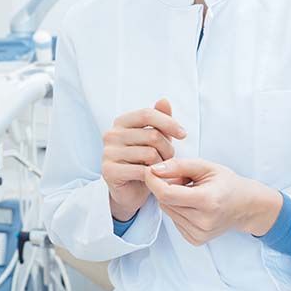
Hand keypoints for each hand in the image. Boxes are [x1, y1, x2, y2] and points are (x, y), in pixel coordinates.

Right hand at [103, 99, 186, 220]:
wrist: (130, 191)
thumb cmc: (144, 161)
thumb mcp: (156, 139)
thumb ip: (160, 120)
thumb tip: (164, 100)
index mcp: (121, 122)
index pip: (147, 114)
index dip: (168, 122)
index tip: (183, 134)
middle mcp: (111, 135)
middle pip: (151, 135)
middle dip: (168, 149)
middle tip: (169, 159)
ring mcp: (108, 153)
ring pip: (149, 154)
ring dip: (162, 164)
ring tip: (161, 169)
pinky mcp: (108, 171)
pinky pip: (141, 170)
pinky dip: (153, 176)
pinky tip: (154, 178)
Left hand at [144, 158, 283, 245]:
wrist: (247, 207)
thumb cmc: (227, 184)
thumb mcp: (206, 167)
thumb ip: (178, 166)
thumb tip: (153, 170)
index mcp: (207, 201)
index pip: (167, 194)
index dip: (153, 181)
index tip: (150, 170)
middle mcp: (203, 221)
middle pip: (165, 201)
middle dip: (165, 187)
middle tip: (182, 180)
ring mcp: (199, 234)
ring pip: (167, 210)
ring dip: (171, 198)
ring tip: (190, 192)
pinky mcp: (196, 240)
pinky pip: (174, 221)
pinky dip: (177, 210)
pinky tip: (193, 205)